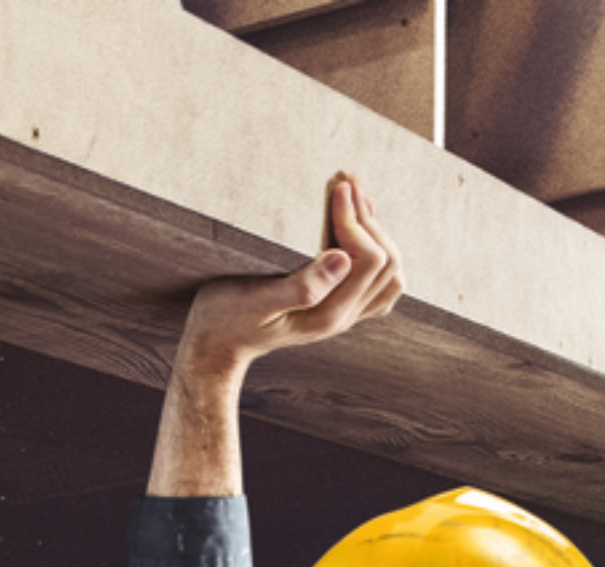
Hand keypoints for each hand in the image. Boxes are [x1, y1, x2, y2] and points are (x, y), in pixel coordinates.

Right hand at [148, 174, 402, 495]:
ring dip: (377, 230)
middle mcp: (342, 318)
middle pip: (385, 262)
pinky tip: (359, 231)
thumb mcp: (255, 300)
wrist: (216, 345)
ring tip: (355, 197)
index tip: (337, 188)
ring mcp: (342, 315)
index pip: (368, 259)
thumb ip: (301, 286)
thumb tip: (342, 259)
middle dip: (369, 218)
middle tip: (347, 182)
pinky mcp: (336, 308)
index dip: (356, 219)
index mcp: (326, 315)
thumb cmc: (226, 319)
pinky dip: (377, 251)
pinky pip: (377, 283)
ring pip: (388, 271)